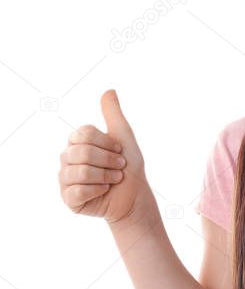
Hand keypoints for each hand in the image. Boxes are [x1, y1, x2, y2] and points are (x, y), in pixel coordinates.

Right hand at [58, 89, 154, 225]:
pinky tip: (104, 191)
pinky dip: (97, 190)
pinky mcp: (69, 199)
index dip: (107, 143)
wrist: (135, 196)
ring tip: (113, 180)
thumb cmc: (128, 167)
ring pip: (80, 171)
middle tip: (119, 168)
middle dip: (108, 161)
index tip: (119, 151)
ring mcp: (65, 179)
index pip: (84, 133)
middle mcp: (67, 159)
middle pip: (82, 152)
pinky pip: (78, 191)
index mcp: (76, 142)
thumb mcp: (123, 136)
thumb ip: (113, 114)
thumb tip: (109, 90)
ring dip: (105, 176)